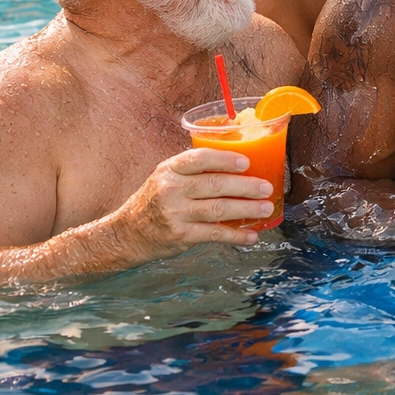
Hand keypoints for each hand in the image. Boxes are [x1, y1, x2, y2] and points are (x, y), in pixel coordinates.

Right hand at [110, 149, 274, 260]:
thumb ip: (195, 169)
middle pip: (215, 185)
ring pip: (218, 209)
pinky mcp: (181, 235)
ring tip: (266, 208)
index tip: (247, 163)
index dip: (225, 160)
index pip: (200, 158)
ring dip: (247, 209)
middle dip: (246, 187)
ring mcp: (175, 213)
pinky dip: (236, 235)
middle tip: (267, 188)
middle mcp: (171, 189)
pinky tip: (251, 235)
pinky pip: (214, 234)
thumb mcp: (167, 177)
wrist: (127, 233)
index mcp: (170, 169)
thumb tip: (240, 163)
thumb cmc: (155, 200)